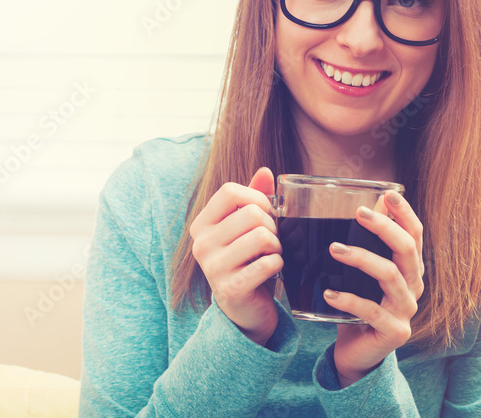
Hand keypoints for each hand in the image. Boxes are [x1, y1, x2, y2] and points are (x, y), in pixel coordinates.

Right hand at [190, 167, 282, 345]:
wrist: (243, 309)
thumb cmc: (246, 260)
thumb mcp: (245, 228)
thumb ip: (253, 198)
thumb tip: (265, 171)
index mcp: (202, 225)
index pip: (230, 191)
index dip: (257, 197)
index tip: (266, 213)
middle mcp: (201, 244)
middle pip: (251, 213)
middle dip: (272, 225)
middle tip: (272, 241)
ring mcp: (213, 267)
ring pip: (262, 236)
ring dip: (277, 246)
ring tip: (273, 254)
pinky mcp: (231, 288)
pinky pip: (268, 263)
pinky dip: (278, 265)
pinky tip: (272, 270)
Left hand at [323, 191, 424, 386]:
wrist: (357, 352)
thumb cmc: (358, 305)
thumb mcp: (361, 273)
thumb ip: (365, 245)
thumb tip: (363, 205)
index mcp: (410, 269)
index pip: (415, 235)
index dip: (405, 214)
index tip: (388, 194)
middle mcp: (414, 287)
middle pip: (407, 250)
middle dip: (384, 227)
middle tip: (358, 213)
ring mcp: (407, 311)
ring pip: (389, 276)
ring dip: (361, 258)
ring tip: (334, 249)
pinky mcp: (394, 332)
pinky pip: (371, 311)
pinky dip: (348, 300)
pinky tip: (328, 293)